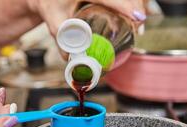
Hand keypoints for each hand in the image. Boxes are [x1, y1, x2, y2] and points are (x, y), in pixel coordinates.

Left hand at [0, 0, 144, 45]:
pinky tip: (134, 12)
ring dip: (136, 3)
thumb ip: (61, 42)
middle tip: (139, 26)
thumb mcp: (53, 21)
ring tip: (138, 21)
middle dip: (137, 7)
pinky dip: (130, 2)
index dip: (127, 6)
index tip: (138, 18)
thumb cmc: (48, 4)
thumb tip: (73, 61)